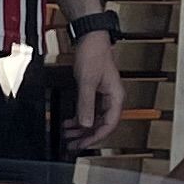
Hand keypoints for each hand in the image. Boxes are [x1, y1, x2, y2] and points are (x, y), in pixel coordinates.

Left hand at [63, 30, 125, 150]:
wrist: (90, 38)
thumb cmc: (93, 54)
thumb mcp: (87, 81)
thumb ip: (86, 104)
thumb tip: (86, 124)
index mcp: (116, 97)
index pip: (109, 124)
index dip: (95, 137)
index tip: (83, 144)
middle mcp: (112, 98)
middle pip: (101, 124)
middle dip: (86, 136)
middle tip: (72, 145)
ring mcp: (104, 95)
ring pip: (94, 118)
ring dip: (81, 128)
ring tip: (68, 136)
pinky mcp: (95, 91)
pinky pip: (89, 110)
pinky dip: (79, 117)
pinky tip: (69, 122)